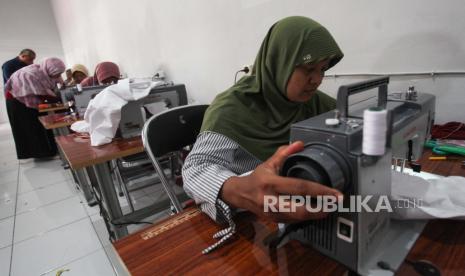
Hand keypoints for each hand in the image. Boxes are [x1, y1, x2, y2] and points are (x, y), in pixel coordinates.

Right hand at [220, 141, 342, 222]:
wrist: (240, 194)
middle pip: (299, 209)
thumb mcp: (269, 163)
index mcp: (271, 183)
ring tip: (329, 208)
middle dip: (320, 209)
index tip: (334, 193)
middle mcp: (270, 200)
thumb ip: (284, 153)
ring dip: (315, 215)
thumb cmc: (257, 178)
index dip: (319, 191)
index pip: (299, 187)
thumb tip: (300, 144)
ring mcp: (271, 213)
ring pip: (297, 218)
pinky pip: (293, 221)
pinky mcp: (273, 221)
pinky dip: (305, 218)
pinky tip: (315, 213)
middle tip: (335, 204)